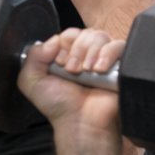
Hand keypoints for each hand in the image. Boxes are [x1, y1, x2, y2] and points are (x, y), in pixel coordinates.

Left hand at [16, 27, 125, 151]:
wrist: (81, 122)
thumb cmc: (59, 105)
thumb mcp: (32, 81)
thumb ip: (33, 56)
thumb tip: (51, 40)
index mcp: (66, 55)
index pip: (67, 34)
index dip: (62, 44)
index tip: (59, 63)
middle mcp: (86, 55)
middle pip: (83, 32)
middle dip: (75, 49)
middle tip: (71, 70)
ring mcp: (104, 59)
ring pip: (99, 36)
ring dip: (89, 51)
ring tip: (86, 71)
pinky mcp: (121, 65)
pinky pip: (118, 45)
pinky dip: (107, 54)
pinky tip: (99, 70)